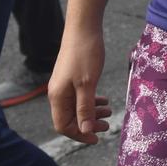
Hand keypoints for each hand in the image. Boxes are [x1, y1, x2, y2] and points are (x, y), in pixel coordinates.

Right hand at [49, 27, 111, 142]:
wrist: (83, 27)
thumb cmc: (85, 54)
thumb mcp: (87, 84)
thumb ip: (85, 108)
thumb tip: (85, 130)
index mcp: (57, 97)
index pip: (63, 126)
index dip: (79, 134)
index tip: (97, 138)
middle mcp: (58, 93)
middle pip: (70, 118)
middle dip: (88, 124)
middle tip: (107, 126)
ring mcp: (64, 84)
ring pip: (76, 107)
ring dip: (92, 112)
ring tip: (109, 111)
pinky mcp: (72, 76)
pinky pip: (80, 96)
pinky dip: (91, 101)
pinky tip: (104, 99)